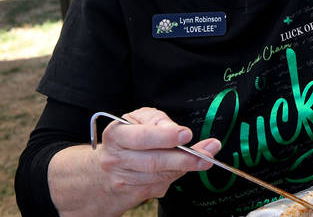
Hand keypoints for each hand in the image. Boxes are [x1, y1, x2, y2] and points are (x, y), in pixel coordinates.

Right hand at [94, 107, 219, 200]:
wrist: (105, 170)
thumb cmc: (127, 137)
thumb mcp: (138, 119)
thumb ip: (156, 119)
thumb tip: (176, 129)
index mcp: (116, 136)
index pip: (142, 137)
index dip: (165, 136)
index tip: (186, 134)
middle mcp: (117, 159)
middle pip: (154, 161)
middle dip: (184, 158)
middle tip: (207, 153)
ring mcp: (125, 179)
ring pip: (161, 176)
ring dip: (186, 167)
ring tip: (205, 159)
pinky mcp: (134, 193)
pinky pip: (161, 185)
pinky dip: (176, 175)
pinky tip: (185, 167)